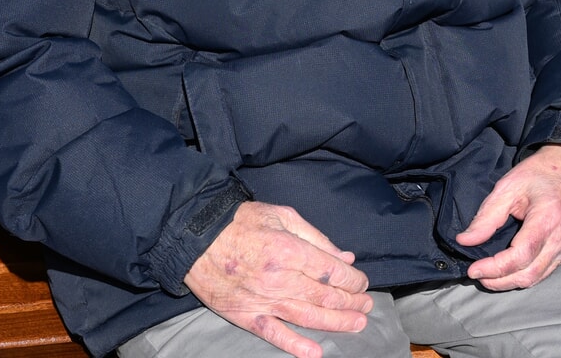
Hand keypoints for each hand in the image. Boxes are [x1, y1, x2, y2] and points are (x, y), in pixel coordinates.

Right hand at [184, 201, 373, 357]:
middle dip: (350, 302)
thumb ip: (316, 238)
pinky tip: (314, 353)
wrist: (195, 237)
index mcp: (290, 251)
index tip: (362, 283)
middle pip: (324, 296)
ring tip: (356, 325)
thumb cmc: (240, 221)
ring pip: (306, 316)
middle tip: (366, 306)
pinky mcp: (244, 315)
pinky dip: (294, 345)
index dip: (352, 280)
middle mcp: (279, 279)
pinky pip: (273, 334)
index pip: (332, 272)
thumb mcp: (283, 216)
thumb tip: (344, 257)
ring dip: (335, 323)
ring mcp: (262, 300)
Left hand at [457, 144, 560, 289]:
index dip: (494, 268)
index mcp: (548, 219)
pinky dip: (524, 275)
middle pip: (529, 274)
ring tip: (489, 275)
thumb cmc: (541, 173)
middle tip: (477, 275)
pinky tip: (508, 271)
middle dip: (499, 281)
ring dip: (510, 282)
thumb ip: (487, 217)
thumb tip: (464, 241)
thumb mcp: (509, 187)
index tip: (473, 269)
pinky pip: (545, 271)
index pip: (520, 256)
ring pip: (537, 278)